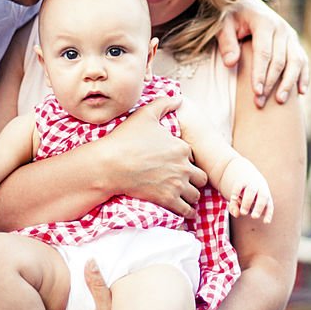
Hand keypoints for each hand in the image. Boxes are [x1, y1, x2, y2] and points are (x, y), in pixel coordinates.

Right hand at [103, 96, 206, 218]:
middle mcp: (183, 166)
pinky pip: (187, 210)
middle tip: (186, 181)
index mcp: (181, 147)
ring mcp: (176, 184)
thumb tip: (178, 97)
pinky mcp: (168, 199)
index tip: (180, 163)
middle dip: (195, 180)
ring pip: (195, 195)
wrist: (110, 164)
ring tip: (186, 197)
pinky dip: (188, 212)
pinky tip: (186, 212)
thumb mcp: (146, 114)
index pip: (194, 157)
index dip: (188, 160)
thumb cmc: (126, 138)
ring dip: (191, 196)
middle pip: (200, 177)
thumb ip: (164, 103)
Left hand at [217, 0, 309, 107]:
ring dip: (289, 83)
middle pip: (280, 60)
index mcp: (264, 22)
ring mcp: (290, 35)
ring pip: (296, 62)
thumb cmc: (232, 17)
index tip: (255, 92)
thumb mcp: (223, 25)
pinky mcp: (294, 42)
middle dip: (271, 83)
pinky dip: (303, 76)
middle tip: (260, 102)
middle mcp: (281, 28)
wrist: (246, 3)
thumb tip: (231, 63)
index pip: (264, 53)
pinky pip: (302, 60)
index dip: (260, 74)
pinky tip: (301, 92)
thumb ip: (226, 42)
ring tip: (280, 101)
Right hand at [222, 157, 274, 222]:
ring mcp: (251, 183)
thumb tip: (237, 214)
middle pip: (263, 197)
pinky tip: (234, 199)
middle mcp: (260, 189)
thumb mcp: (243, 202)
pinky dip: (237, 193)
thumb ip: (239, 209)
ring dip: (247, 202)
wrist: (243, 171)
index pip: (269, 205)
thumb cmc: (246, 193)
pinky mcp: (241, 180)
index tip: (266, 222)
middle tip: (254, 217)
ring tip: (242, 213)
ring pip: (251, 191)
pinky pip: (240, 186)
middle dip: (259, 207)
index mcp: (265, 196)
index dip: (268, 213)